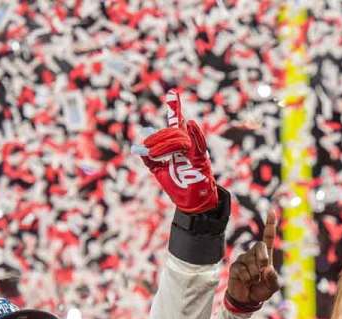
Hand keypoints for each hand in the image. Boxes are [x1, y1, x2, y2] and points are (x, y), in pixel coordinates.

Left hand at [140, 90, 218, 212]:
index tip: (171, 92)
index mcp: (180, 146)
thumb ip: (150, 159)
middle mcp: (189, 145)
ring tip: (152, 153)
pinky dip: (195, 133)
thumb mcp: (159, 172)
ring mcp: (196, 152)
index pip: (176, 123)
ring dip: (164, 144)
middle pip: (174, 130)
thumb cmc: (179, 188)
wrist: (191, 205)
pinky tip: (191, 124)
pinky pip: (197, 145)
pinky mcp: (201, 161)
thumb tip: (140, 148)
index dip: (174, 108)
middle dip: (158, 136)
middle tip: (146, 146)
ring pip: (180, 138)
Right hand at [226, 207, 279, 309]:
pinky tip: (246, 282)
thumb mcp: (272, 287)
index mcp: (265, 255)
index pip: (268, 237)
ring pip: (251, 262)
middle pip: (259, 246)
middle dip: (263, 258)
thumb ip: (273, 279)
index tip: (272, 211)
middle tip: (263, 271)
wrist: (247, 300)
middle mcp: (254, 254)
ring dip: (254, 275)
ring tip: (253, 281)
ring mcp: (243, 259)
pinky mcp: (235, 266)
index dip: (270, 224)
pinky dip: (246, 279)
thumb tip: (267, 269)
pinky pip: (242, 270)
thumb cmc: (261, 290)